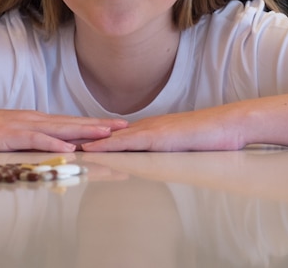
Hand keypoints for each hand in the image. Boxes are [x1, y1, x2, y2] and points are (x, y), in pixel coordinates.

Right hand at [0, 105, 127, 151]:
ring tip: (107, 135)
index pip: (70, 122)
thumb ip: (31, 140)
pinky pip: (33, 139)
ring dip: (83, 131)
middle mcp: (31, 120)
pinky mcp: (6, 136)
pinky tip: (69, 146)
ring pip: (58, 128)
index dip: (94, 125)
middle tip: (125, 127)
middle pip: (71, 122)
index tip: (118, 127)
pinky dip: (52, 143)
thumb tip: (52, 148)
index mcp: (34, 120)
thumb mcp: (9, 136)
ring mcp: (19, 126)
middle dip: (99, 126)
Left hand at [80, 106, 245, 151]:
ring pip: (112, 138)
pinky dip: (108, 147)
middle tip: (58, 143)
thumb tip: (153, 160)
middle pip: (108, 134)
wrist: (228, 126)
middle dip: (83, 139)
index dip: (93, 139)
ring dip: (89, 143)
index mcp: (150, 129)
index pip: (115, 135)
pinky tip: (92, 150)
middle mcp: (145, 126)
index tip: (73, 143)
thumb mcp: (182, 146)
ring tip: (65, 148)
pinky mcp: (157, 137)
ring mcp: (150, 130)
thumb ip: (165, 151)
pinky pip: (128, 143)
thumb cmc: (210, 137)